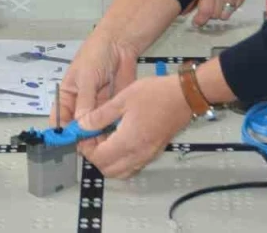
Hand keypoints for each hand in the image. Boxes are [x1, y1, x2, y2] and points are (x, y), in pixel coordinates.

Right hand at [53, 32, 139, 154]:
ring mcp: (96, 107)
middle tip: (88, 147)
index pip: (59, 118)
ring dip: (96, 137)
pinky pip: (108, 123)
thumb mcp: (87, 76)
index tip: (67, 141)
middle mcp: (80, 104)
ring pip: (93, 128)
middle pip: (76, 127)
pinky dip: (110, 131)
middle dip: (81, 137)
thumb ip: (85, 100)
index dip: (61, 131)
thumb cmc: (96, 54)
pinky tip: (114, 138)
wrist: (120, 44)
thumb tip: (81, 124)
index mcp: (67, 95)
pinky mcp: (112, 107)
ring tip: (102, 145)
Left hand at [78, 75, 192, 177]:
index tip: (82, 134)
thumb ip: (101, 115)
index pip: (99, 158)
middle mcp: (138, 154)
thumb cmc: (154, 94)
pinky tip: (119, 141)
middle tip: (92, 137)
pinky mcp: (154, 153)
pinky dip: (121, 161)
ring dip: (108, 161)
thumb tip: (82, 126)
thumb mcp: (123, 99)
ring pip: (120, 172)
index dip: (86, 149)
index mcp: (128, 141)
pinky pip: (132, 166)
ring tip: (105, 138)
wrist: (185, 96)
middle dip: (95, 157)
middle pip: (108, 170)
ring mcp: (147, 156)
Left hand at [183, 0, 249, 27]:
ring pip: (225, 14)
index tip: (197, 21)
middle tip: (206, 8)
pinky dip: (230, 5)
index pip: (206, 10)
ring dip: (220, 11)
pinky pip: (236, 6)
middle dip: (209, 13)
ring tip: (217, 3)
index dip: (200, 19)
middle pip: (215, 14)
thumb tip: (183, 11)